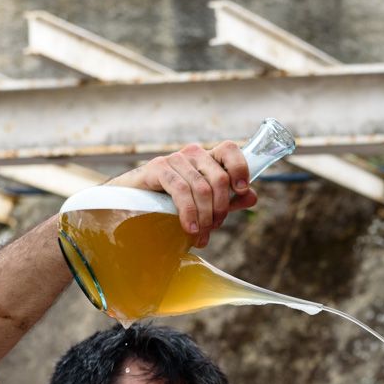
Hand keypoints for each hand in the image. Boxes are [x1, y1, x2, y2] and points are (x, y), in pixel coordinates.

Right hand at [107, 141, 256, 246]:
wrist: (131, 203)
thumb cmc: (171, 202)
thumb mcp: (205, 204)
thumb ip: (229, 200)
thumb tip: (252, 197)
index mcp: (207, 159)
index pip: (229, 149)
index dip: (240, 167)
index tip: (241, 190)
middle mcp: (193, 154)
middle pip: (220, 177)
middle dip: (220, 208)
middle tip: (213, 227)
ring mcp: (175, 159)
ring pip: (202, 188)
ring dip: (204, 217)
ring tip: (200, 234)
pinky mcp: (157, 167)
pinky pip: (181, 190)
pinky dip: (188, 212)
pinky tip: (189, 227)